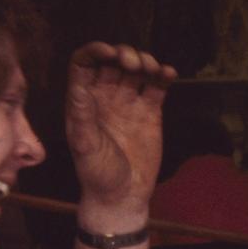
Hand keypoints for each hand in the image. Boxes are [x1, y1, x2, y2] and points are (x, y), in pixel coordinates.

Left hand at [64, 42, 175, 219]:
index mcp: (83, 101)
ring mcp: (129, 103)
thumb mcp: (86, 146)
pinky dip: (163, 75)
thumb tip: (78, 87)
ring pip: (136, 70)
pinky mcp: (151, 111)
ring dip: (145, 61)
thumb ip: (82, 116)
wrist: (123, 196)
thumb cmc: (97, 173)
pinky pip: (157, 86)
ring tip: (152, 69)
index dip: (95, 52)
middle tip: (133, 63)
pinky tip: (169, 73)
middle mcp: (105, 97)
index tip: (110, 52)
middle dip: (123, 54)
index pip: (84, 65)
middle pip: (112, 62)